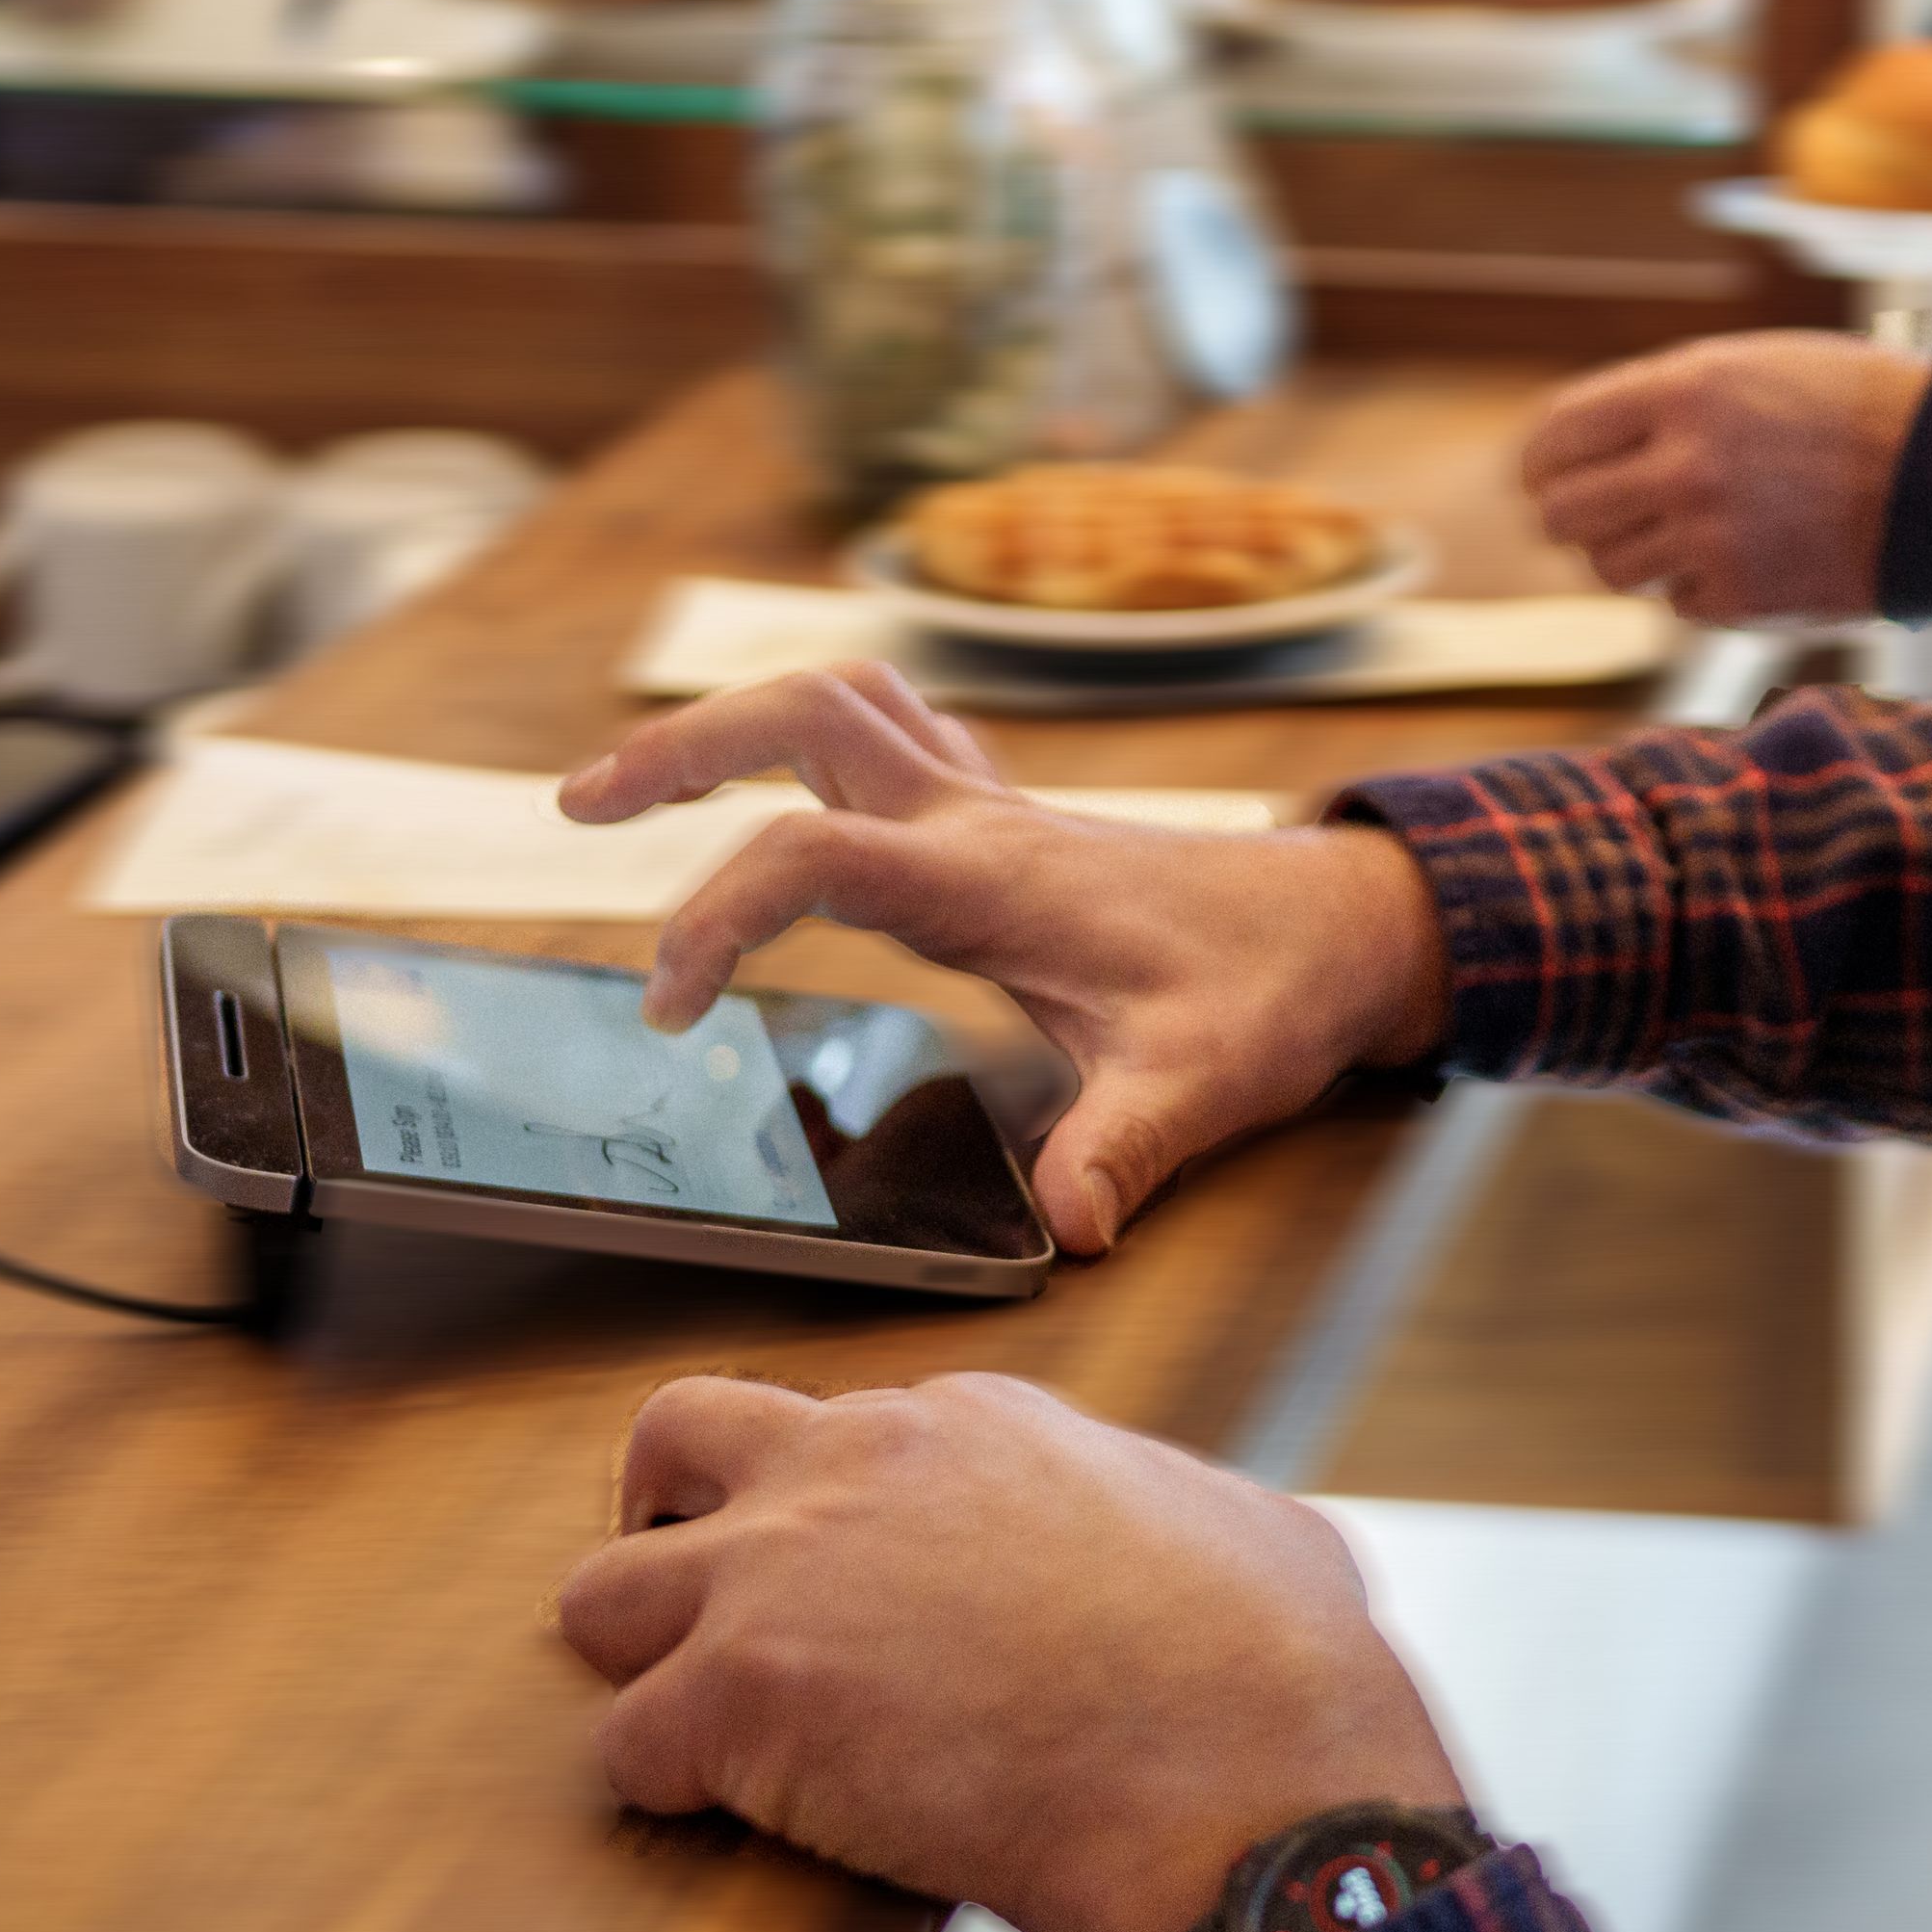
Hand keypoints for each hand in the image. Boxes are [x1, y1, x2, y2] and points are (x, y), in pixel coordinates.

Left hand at [553, 1370, 1465, 1931]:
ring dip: (645, 1668)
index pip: (846, 1434)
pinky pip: (623, 1749)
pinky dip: (665, 1797)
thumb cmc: (1273, 1676)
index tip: (870, 1592)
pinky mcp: (737, 1695)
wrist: (1243, 1782)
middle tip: (713, 1612)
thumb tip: (1206, 1543)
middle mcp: (860, 1463)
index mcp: (979, 1423)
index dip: (846, 1522)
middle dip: (673, 1525)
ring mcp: (784, 1573)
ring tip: (709, 1740)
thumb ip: (1179, 1509)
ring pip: (600, 1593)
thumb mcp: (1249, 1528)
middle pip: (677, 1440)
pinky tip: (743, 1828)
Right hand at [558, 664, 1452, 1251]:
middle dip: (682, 741)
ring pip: (844, 701)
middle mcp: (979, 819)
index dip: (719, 915)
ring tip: (632, 782)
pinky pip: (896, 733)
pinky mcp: (1009, 817)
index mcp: (992, 877)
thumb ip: (1126, 1148)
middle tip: (579, 806)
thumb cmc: (1275, 992)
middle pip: (806, 713)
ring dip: (734, 719)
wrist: (1352, 923)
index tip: (666, 1007)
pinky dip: (819, 736)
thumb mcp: (1205, 1084)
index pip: (815, 857)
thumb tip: (1075, 1230)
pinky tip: (783, 788)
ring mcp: (993, 805)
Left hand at [1521, 334, 1930, 622]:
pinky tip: (1751, 558)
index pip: (1557, 433)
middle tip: (1601, 515)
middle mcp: (1683, 464)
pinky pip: (1678, 604)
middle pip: (1563, 512)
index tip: (1546, 475)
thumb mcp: (1754, 368)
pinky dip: (1702, 589)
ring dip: (1638, 555)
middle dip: (1575, 514)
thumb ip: (1665, 400)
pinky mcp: (1740, 598)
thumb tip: (1578, 445)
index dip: (1542, 459)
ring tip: (1689, 534)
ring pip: (1611, 568)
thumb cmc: (1857, 409)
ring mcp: (1708, 537)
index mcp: (1682, 389)